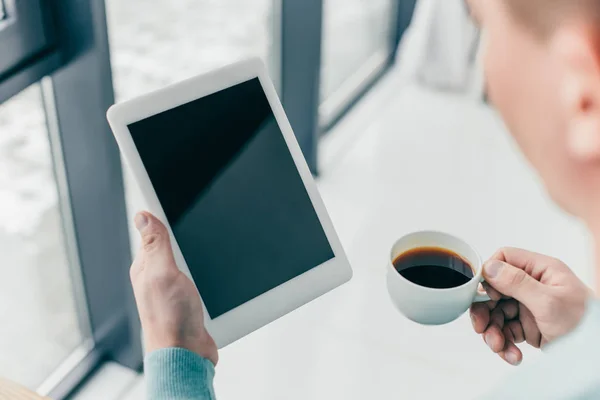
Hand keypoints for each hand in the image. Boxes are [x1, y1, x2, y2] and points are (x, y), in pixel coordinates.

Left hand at [130, 211, 217, 365]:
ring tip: (201, 237)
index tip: (170, 197)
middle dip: (180, 232)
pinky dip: (203, 270)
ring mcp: (173, 288)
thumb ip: (155, 245)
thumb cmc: (171, 319)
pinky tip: (208, 268)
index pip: (151, 232)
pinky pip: (196, 276)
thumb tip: (142, 215)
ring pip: (185, 260)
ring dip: (194, 253)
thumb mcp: (163, 273)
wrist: (188, 354)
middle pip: (169, 244)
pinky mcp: (188, 299)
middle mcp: (157, 276)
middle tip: (193, 215)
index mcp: (145, 267)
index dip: (161, 216)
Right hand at [470, 247, 590, 365]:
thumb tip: (489, 267)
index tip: (485, 295)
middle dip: (485, 311)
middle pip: (495, 290)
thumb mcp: (549, 302)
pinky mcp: (529, 326)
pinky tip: (513, 354)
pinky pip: (507, 332)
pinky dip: (505, 344)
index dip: (489, 275)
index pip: (505, 260)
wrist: (596, 357)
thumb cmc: (586, 325)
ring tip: (499, 347)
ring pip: (497, 313)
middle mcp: (533, 286)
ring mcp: (530, 306)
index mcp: (541, 270)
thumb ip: (517, 283)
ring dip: (494, 332)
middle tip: (481, 327)